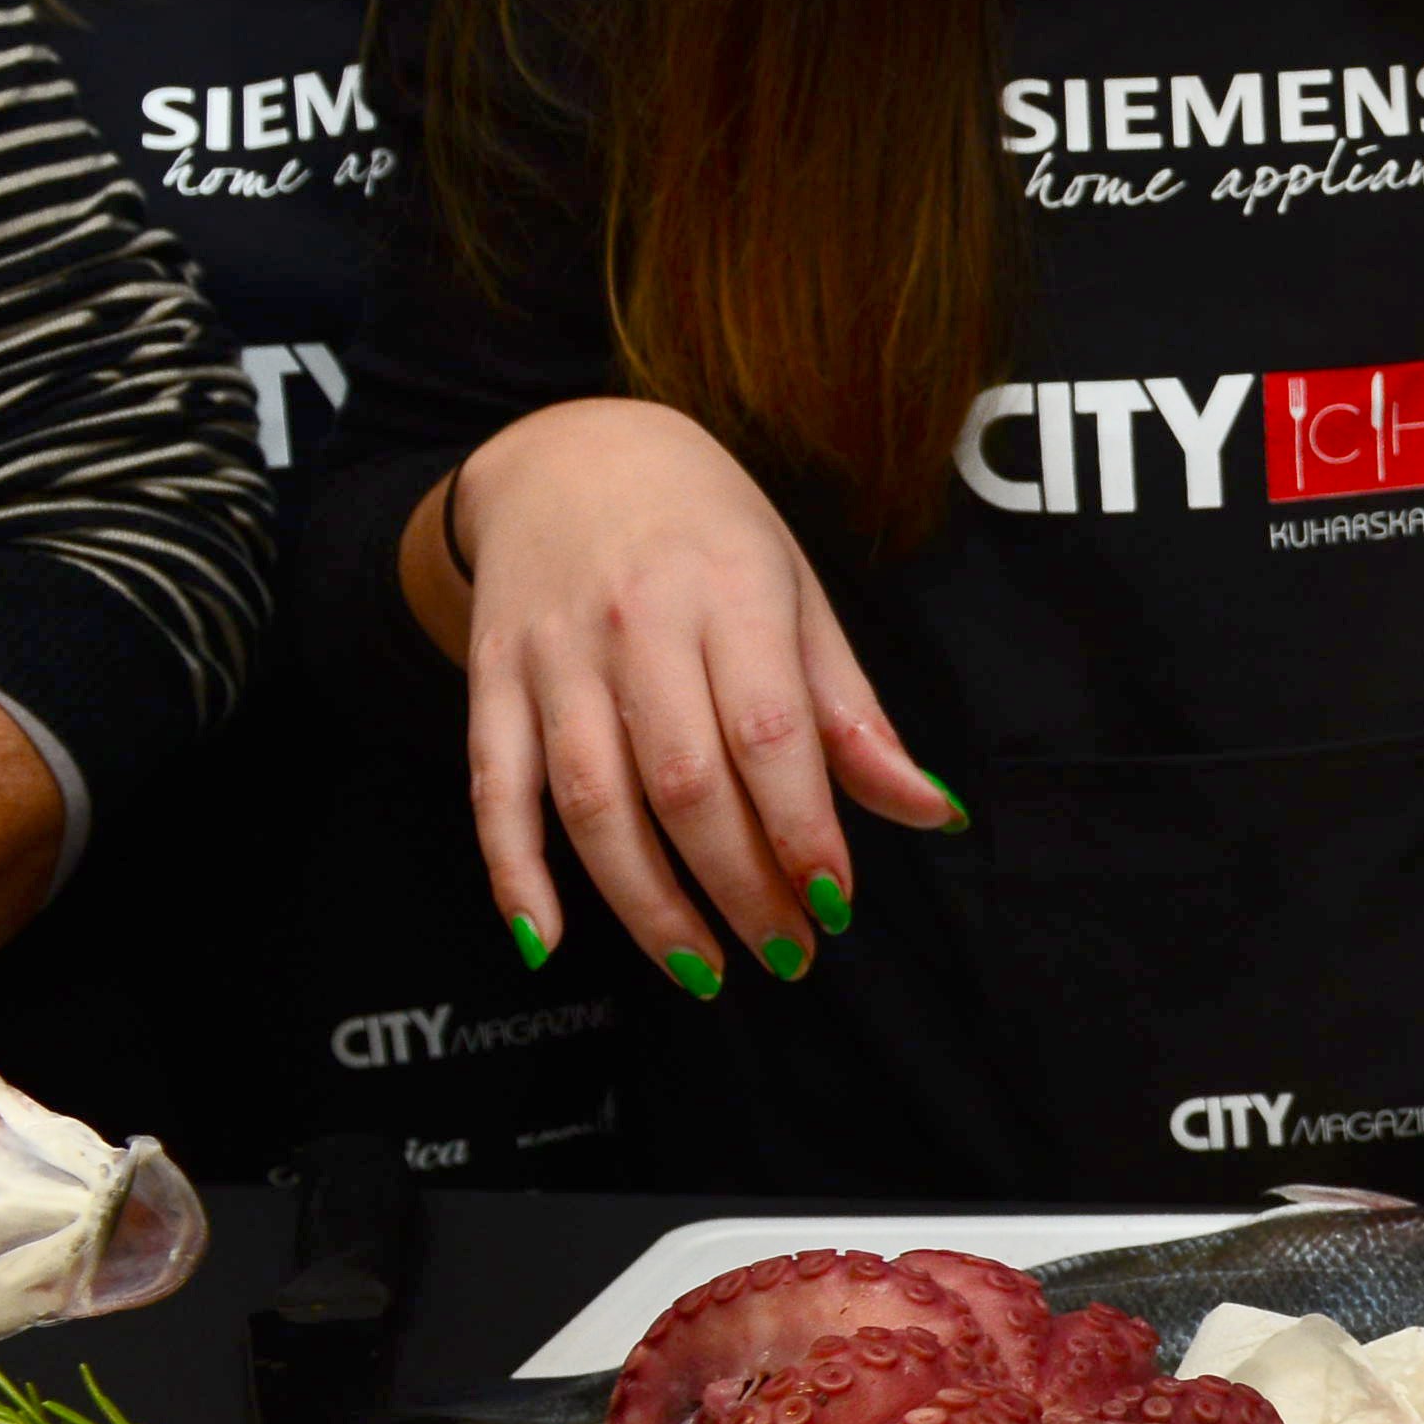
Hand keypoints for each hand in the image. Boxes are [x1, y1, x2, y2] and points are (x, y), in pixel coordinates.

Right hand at [444, 400, 952, 997]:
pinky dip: (514, 875)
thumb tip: (934, 811)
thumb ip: (853, 712)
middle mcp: (635, 626)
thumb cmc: (707, 533)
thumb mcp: (797, 592)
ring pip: (591, 803)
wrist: (569, 454)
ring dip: (647, 903)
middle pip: (683, 782)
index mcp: (730, 595)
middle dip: (740, 884)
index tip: (835, 903)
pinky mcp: (489, 681)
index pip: (770, 733)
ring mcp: (552, 657)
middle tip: (787, 952)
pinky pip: (494, 792)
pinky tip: (548, 942)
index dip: (803, 830)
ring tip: (703, 969)